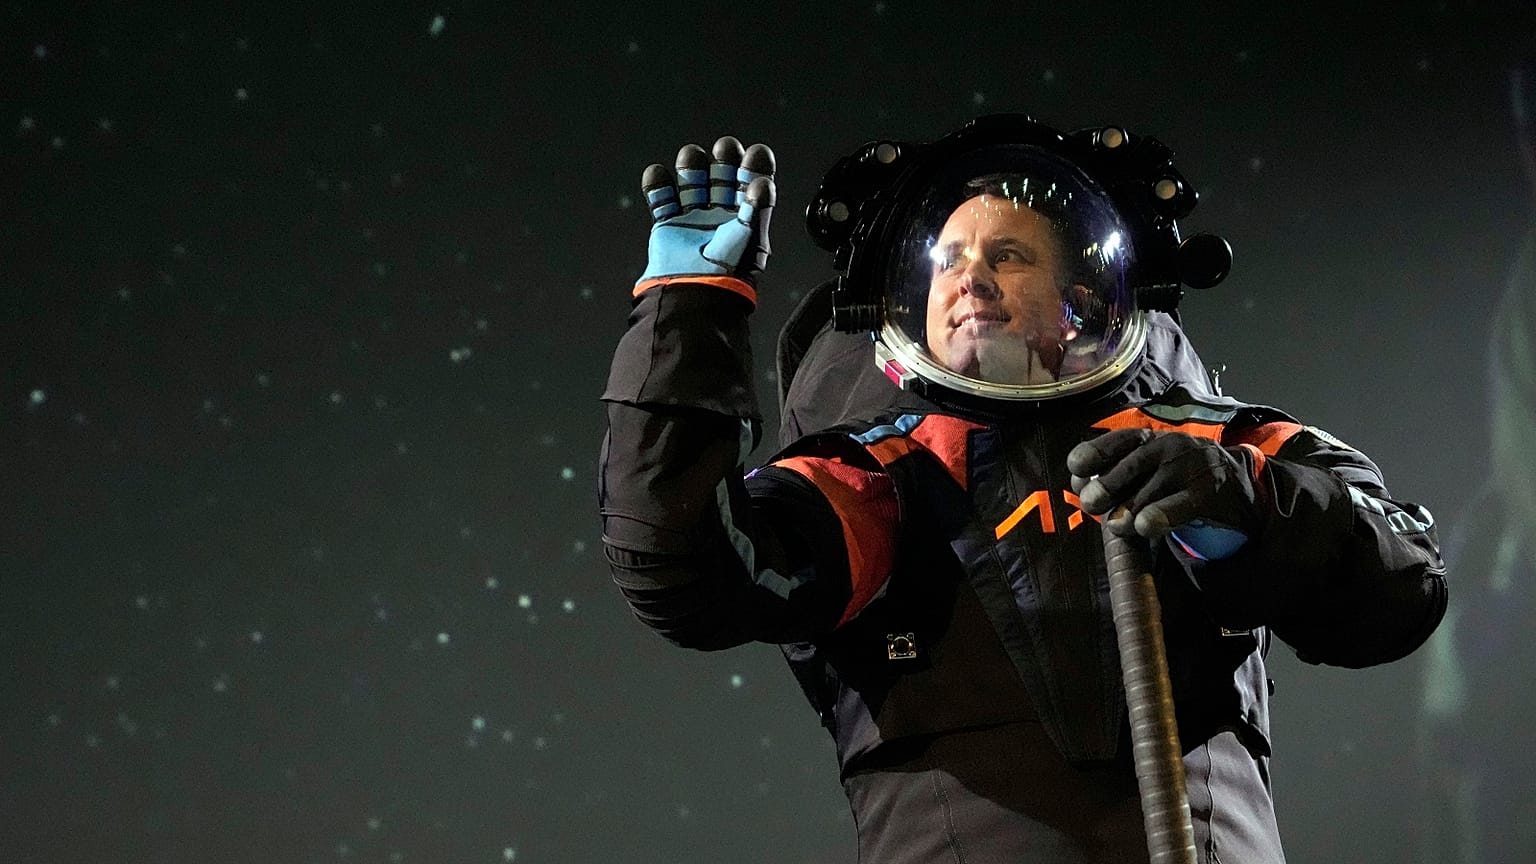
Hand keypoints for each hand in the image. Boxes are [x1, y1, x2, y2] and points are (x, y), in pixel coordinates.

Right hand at [634, 136, 775, 298]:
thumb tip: (763, 183)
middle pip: (722, 177)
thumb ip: (757, 208)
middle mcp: (720, 216)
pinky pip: (661, 198)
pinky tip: (658, 174)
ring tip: (690, 158)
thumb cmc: (727, 272)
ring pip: (693, 182)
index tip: (756, 152)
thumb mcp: (750, 238)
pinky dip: (657, 185)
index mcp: (745, 219)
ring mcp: (693, 219)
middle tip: (725, 147)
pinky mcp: (669, 225)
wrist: (692, 292)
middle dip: (724, 159)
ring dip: (691, 166)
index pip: (752, 185)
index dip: (755, 167)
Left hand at [1067, 429, 1261, 558]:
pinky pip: (1180, 505)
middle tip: (1091, 505)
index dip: (1094, 454)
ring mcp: (1191, 468)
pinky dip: (1160, 516)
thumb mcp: (1144, 471)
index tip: (1076, 470)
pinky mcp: (1209, 492)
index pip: (1117, 441)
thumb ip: (1112, 478)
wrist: (1235, 485)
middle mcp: (1169, 446)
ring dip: (1128, 510)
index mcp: (1148, 439)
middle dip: (1106, 486)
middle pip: (1131, 466)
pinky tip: (1145, 526)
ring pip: (1152, 489)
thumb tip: (1079, 487)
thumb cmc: (1175, 480)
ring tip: (1117, 525)